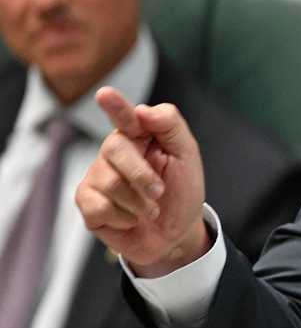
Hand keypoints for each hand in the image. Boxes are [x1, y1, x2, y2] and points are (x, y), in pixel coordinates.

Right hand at [75, 87, 208, 277]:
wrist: (175, 233)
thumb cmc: (181, 190)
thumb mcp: (187, 156)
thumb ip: (170, 126)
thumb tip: (143, 109)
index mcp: (139, 134)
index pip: (126, 116)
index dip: (115, 106)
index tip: (105, 94)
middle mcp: (114, 150)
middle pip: (116, 149)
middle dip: (142, 175)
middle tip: (160, 192)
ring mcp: (97, 175)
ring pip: (110, 182)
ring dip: (139, 202)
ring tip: (150, 208)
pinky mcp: (86, 201)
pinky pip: (100, 207)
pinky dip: (124, 217)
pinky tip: (131, 218)